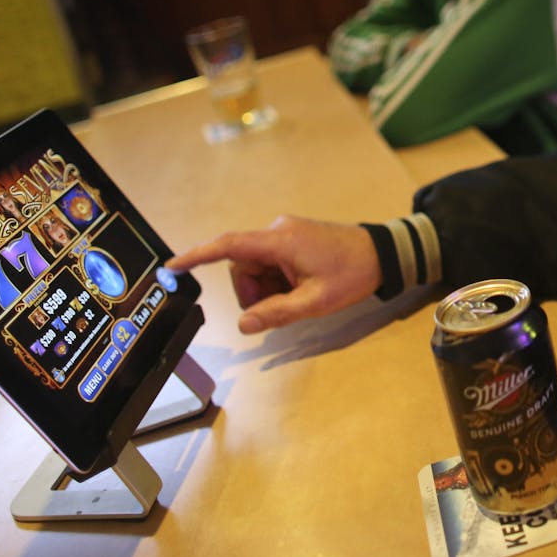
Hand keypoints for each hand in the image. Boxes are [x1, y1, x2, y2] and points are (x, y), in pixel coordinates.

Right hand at [166, 216, 381, 333]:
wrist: (384, 253)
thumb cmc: (353, 273)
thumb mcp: (315, 302)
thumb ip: (277, 314)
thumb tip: (244, 326)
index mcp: (279, 241)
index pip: (228, 246)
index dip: (197, 256)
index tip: (172, 266)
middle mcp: (277, 231)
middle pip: (243, 267)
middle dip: (255, 293)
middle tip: (285, 307)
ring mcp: (285, 233)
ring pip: (256, 269)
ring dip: (269, 289)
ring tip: (300, 296)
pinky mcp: (292, 238)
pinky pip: (270, 264)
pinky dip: (278, 282)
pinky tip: (302, 287)